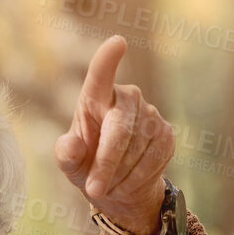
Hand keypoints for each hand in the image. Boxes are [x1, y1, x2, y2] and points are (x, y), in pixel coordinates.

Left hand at [53, 35, 174, 234]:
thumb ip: (66, 154)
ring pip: (137, 148)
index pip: (100, 76)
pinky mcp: (167, 133)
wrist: (117, 185)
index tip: (117, 43)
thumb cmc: (86, 165)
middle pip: (120, 127)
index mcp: (95, 97)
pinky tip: (126, 183)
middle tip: (94, 191)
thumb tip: (71, 146)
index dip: (108, 60)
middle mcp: (126, 98)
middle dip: (107, 162)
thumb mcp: (70, 163)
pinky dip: (137, 178)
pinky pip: (154, 158)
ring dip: (120, 175)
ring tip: (108, 186)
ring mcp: (150, 114)